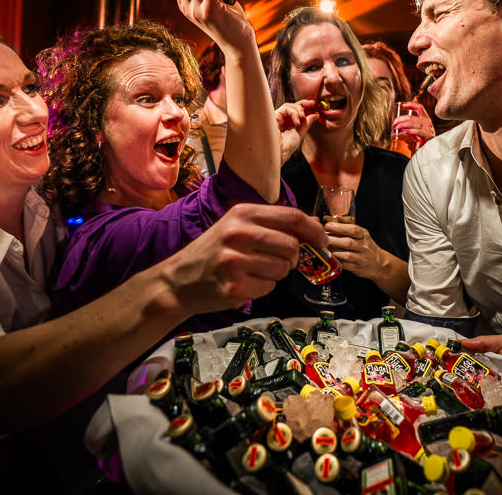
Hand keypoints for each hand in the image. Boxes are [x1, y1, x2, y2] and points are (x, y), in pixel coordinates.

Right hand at [164, 203, 325, 312]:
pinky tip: (243, 283)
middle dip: (292, 258)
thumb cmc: (213, 253)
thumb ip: (271, 225)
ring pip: (282, 269)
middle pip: (291, 246)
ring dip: (275, 274)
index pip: (292, 217)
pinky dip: (262, 288)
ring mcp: (234, 260)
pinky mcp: (234, 286)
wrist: (178, 281)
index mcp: (242, 213)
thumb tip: (312, 230)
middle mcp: (238, 233)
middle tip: (278, 261)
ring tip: (252, 271)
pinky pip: (269, 287)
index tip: (323, 240)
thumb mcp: (236, 227)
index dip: (314, 230)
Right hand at [274, 99, 318, 163]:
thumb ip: (306, 124)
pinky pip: (285, 108)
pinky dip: (294, 113)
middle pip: (292, 106)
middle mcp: (281, 120)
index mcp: (287, 124)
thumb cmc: (286, 148)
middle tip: (312, 104)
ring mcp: (277, 117)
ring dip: (299, 110)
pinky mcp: (273, 115)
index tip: (315, 107)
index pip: (296, 112)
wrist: (279, 153)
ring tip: (303, 118)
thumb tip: (315, 115)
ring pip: (289, 106)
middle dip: (304, 104)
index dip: (305, 108)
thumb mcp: (300, 134)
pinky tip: (297, 122)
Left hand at [322, 219, 386, 276]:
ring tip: (324, 247)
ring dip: (333, 251)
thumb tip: (328, 219)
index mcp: (364, 235)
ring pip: (346, 255)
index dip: (339, 227)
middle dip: (333, 239)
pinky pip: (345, 265)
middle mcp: (364, 247)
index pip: (353, 229)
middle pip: (348, 242)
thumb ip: (345, 225)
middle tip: (322, 238)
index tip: (328, 226)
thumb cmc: (365, 246)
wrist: (378, 263)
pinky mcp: (357, 268)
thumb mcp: (360, 234)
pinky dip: (336, 260)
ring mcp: (361, 258)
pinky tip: (329, 256)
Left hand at [391, 102, 434, 143]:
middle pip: (411, 117)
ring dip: (402, 125)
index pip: (419, 108)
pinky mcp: (428, 135)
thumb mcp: (419, 131)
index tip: (403, 105)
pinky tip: (406, 132)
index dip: (411, 105)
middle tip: (394, 124)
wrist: (434, 149)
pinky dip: (410, 131)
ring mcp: (428, 128)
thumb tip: (399, 126)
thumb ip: (412, 127)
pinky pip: (417, 131)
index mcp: (426, 119)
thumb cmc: (425, 141)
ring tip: (397, 128)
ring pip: (412, 123)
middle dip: (400, 119)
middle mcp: (427, 122)